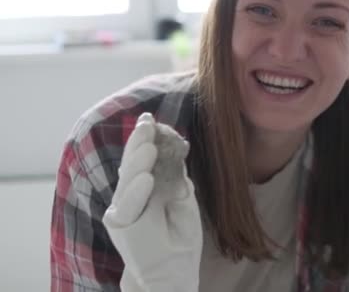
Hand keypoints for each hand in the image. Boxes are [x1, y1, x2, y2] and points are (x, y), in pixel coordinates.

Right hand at [102, 113, 202, 291]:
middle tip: (148, 122)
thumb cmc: (178, 236)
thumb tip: (173, 146)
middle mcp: (131, 194)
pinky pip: (128, 206)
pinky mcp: (120, 225)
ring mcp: (123, 208)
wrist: (172, 271)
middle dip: (140, 142)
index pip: (146, 158)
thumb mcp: (183, 198)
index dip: (149, 138)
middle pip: (133, 164)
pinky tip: (146, 178)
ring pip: (128, 180)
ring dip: (138, 162)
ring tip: (148, 144)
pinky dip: (136, 192)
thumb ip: (175, 175)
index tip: (154, 121)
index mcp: (146, 185)